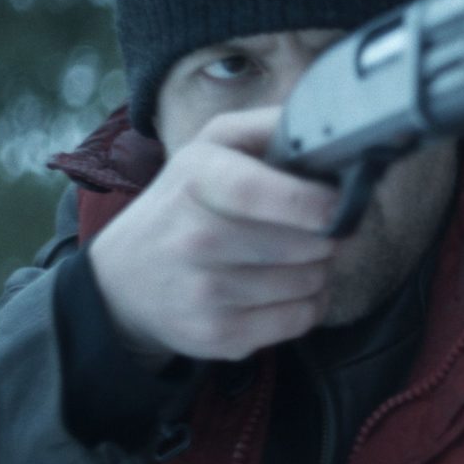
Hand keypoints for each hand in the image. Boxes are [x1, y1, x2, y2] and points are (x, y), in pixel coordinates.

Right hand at [84, 107, 340, 365]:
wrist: (125, 280)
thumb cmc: (186, 204)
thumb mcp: (211, 149)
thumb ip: (267, 128)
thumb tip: (329, 128)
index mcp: (197, 178)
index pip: (257, 191)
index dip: (311, 201)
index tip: (339, 205)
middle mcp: (195, 237)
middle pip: (304, 243)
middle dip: (327, 236)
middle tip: (316, 230)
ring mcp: (205, 292)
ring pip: (310, 282)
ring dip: (319, 269)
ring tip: (295, 258)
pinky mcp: (219, 335)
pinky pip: (301, 319)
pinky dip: (309, 304)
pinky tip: (286, 290)